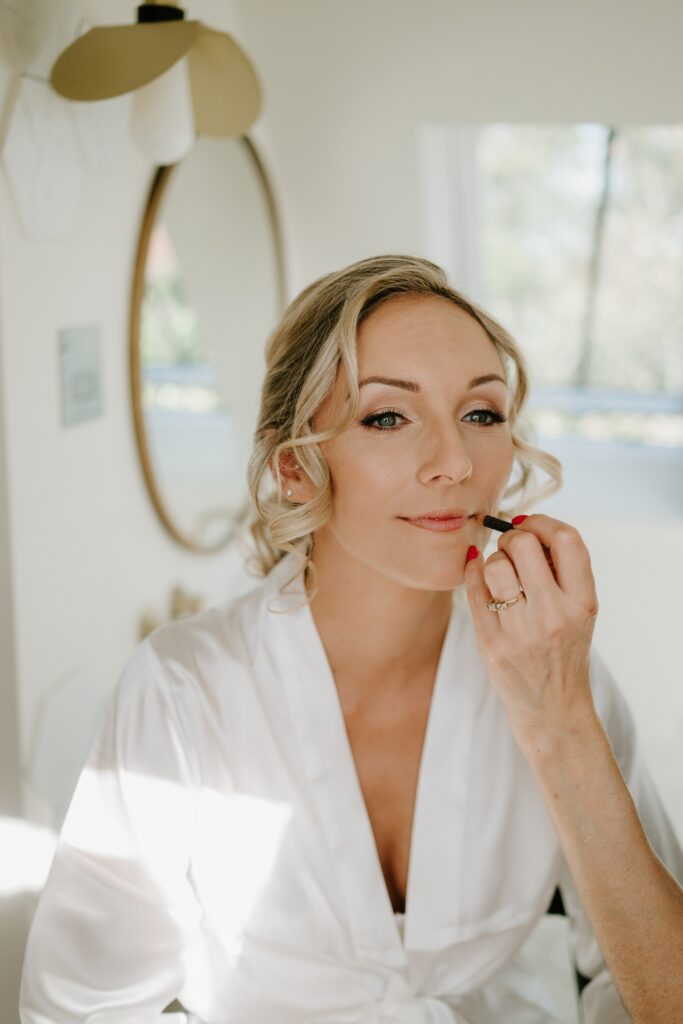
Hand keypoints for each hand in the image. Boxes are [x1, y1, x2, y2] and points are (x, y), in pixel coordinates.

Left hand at [463, 514, 599, 749]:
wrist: (552, 709)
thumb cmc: (564, 651)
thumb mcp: (579, 612)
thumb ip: (561, 572)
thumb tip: (524, 525)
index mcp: (583, 602)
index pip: (567, 539)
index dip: (544, 523)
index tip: (531, 526)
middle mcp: (554, 615)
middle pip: (524, 545)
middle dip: (512, 538)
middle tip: (511, 548)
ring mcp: (520, 630)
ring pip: (495, 564)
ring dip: (493, 558)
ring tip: (499, 570)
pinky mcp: (491, 642)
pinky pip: (473, 589)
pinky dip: (472, 571)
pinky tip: (477, 570)